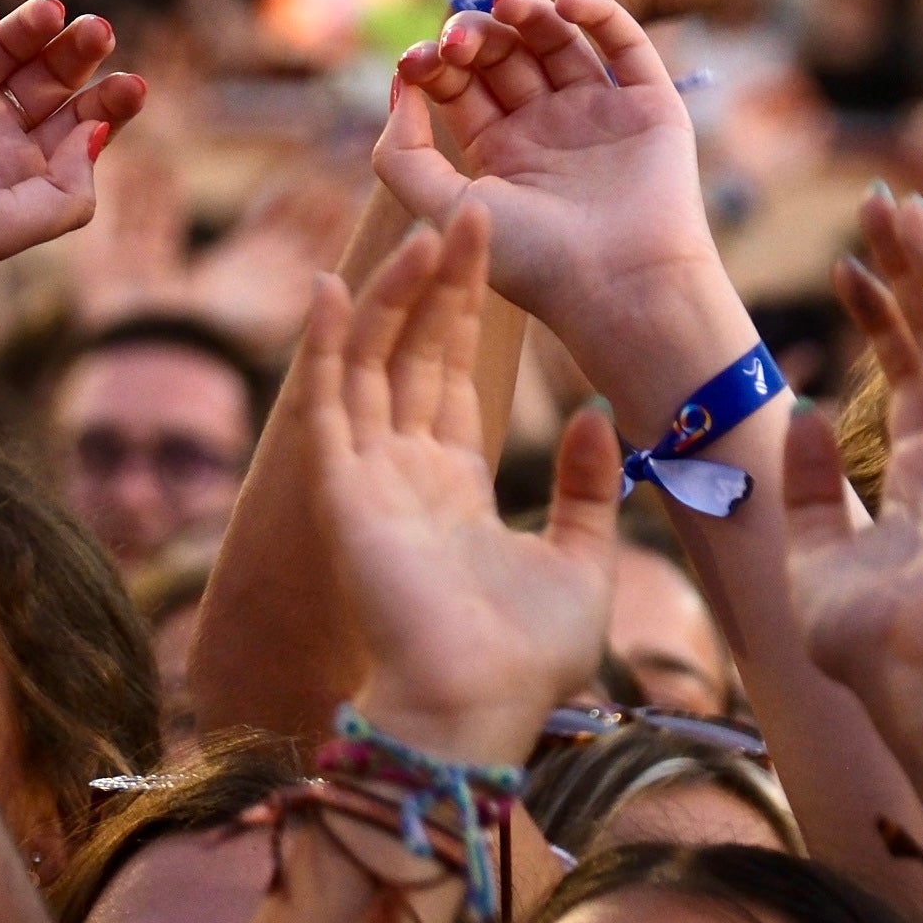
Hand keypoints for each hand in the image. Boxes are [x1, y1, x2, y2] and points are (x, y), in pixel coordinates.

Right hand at [0, 0, 146, 352]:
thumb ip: (62, 197)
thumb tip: (99, 135)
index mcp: (8, 173)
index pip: (74, 127)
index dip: (109, 103)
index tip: (134, 85)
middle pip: (45, 79)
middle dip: (78, 55)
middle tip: (101, 30)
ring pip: (0, 45)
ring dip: (32, 25)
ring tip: (54, 11)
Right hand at [302, 207, 618, 764]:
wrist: (478, 710)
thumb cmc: (526, 657)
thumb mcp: (582, 559)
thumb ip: (586, 486)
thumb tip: (593, 410)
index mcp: (452, 486)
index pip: (452, 376)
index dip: (466, 311)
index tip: (485, 245)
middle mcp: (403, 472)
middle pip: (414, 355)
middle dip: (437, 285)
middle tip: (464, 212)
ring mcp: (367, 478)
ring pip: (373, 364)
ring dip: (393, 298)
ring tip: (422, 232)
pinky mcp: (341, 490)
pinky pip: (329, 402)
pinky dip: (329, 345)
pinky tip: (336, 289)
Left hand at [373, 0, 739, 433]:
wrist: (623, 286)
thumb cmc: (533, 261)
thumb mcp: (443, 211)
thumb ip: (401, 156)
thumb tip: (397, 87)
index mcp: (499, 151)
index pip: (460, 83)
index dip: (434, 62)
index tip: (417, 62)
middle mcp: (547, 128)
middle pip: (504, 54)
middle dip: (476, 36)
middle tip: (461, 40)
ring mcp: (598, 112)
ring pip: (558, 39)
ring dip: (529, 12)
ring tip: (508, 4)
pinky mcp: (649, 105)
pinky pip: (624, 43)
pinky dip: (599, 11)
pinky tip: (566, 4)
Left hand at [784, 188, 922, 731]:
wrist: (917, 678)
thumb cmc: (866, 642)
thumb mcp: (809, 552)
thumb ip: (804, 485)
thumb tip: (800, 412)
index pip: (907, 376)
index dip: (880, 317)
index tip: (846, 266)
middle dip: (910, 274)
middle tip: (878, 208)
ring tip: (903, 214)